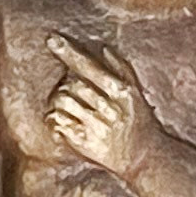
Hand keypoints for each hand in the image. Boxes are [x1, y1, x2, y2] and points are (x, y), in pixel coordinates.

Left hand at [45, 33, 162, 179]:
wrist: (144, 157)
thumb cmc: (141, 122)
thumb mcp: (137, 93)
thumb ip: (122, 68)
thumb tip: (104, 48)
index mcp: (120, 91)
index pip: (89, 65)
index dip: (68, 51)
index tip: (51, 39)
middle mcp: (107, 107)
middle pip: (72, 84)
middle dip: (66, 84)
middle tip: (69, 90)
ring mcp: (94, 125)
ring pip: (61, 102)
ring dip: (58, 101)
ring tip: (66, 106)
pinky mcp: (83, 142)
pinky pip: (58, 123)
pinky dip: (54, 119)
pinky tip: (62, 120)